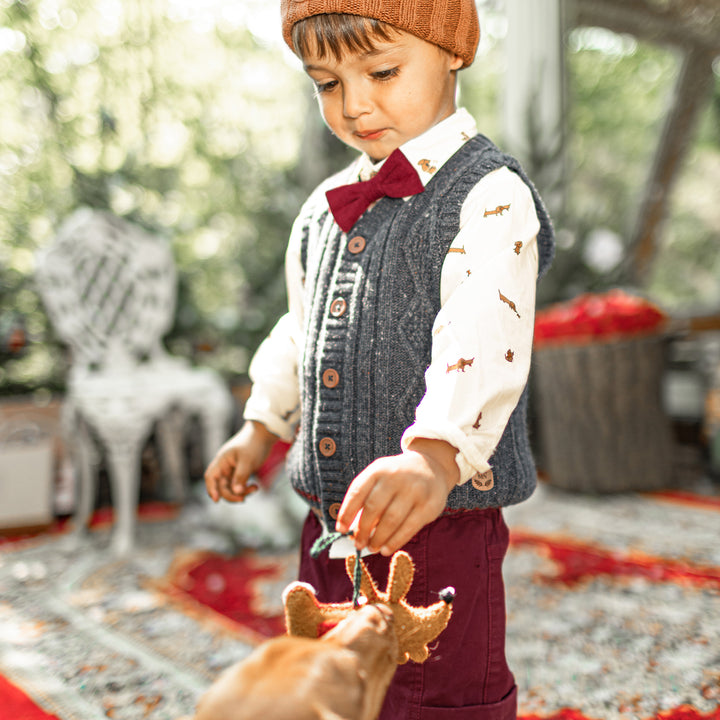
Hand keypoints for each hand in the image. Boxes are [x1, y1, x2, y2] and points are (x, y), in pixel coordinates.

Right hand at [204, 421, 277, 502]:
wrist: (264, 434)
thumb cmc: (253, 444)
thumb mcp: (247, 461)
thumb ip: (241, 477)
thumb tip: (237, 492)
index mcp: (222, 460)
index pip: (210, 476)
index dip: (211, 489)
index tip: (216, 500)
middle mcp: (225, 466)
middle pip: (221, 486)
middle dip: (231, 494)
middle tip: (243, 499)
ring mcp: (233, 469)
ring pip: (231, 488)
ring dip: (241, 492)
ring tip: (255, 488)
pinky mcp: (241, 472)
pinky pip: (240, 485)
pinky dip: (246, 488)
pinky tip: (255, 487)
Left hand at [335, 438, 458, 555]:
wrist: (431, 467)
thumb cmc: (397, 478)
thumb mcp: (379, 478)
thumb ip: (365, 499)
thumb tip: (351, 529)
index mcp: (379, 469)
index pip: (357, 492)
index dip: (346, 512)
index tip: (340, 529)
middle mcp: (396, 477)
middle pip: (373, 508)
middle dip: (362, 530)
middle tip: (358, 544)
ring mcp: (414, 491)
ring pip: (391, 520)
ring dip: (378, 538)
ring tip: (371, 548)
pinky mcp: (429, 506)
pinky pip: (408, 528)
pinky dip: (395, 542)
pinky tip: (386, 549)